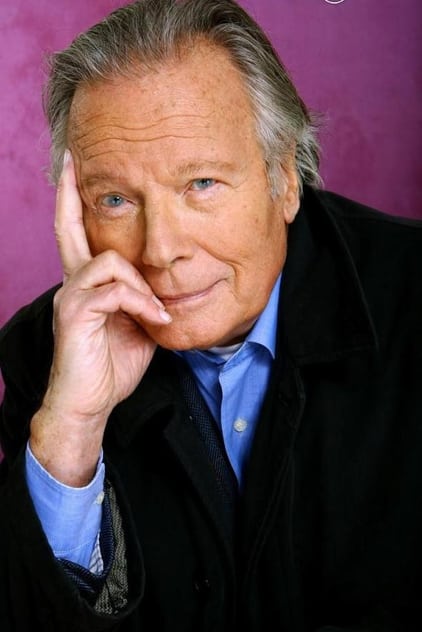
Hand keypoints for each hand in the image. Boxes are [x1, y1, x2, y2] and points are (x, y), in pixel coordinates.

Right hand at [29, 150, 171, 484]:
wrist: (90, 402)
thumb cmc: (111, 364)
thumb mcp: (137, 324)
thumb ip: (144, 298)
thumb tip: (161, 285)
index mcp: (89, 283)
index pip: (79, 234)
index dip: (74, 201)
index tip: (74, 169)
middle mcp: (74, 283)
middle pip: (68, 228)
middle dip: (69, 193)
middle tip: (70, 161)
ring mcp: (72, 297)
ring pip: (108, 260)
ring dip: (140, 283)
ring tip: (156, 311)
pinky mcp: (76, 315)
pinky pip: (114, 291)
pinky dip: (140, 302)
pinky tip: (154, 319)